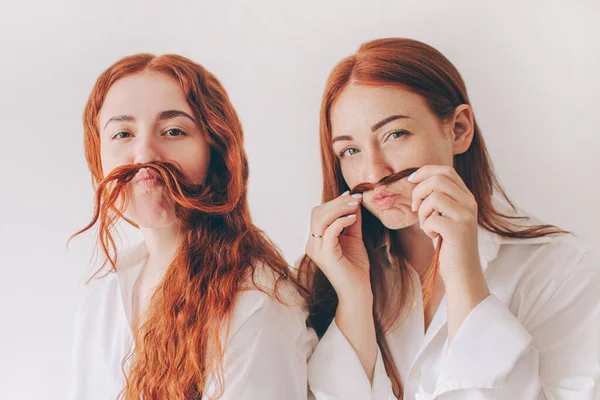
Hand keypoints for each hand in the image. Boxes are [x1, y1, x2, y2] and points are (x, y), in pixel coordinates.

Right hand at [305, 191, 371, 302]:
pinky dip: (342, 220)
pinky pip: (330, 231)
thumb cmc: (355, 267)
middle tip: (355, 198)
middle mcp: (312, 244)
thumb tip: (353, 200)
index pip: (319, 213)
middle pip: (317, 213)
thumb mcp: (353, 237)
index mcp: (316, 240)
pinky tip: (353, 218)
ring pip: (321, 219)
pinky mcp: (326, 255)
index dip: (334, 202)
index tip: (352, 196)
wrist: (358, 291)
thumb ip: (351, 220)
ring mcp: (317, 250)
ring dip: (339, 208)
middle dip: (337, 202)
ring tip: (355, 205)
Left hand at [409, 165, 489, 340]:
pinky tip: (433, 236)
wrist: (462, 272)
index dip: (426, 171)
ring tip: (427, 225)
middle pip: (438, 180)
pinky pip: (432, 218)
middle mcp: (469, 203)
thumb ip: (437, 198)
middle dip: (419, 192)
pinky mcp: (458, 230)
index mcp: (466, 197)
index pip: (446, 171)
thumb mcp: (444, 216)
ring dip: (422, 211)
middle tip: (415, 208)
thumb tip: (416, 180)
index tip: (411, 180)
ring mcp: (466, 216)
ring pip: (434, 197)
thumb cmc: (448, 244)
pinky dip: (426, 227)